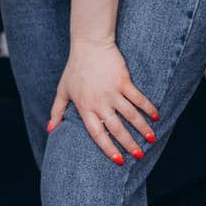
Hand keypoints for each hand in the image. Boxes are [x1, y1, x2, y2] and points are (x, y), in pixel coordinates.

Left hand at [47, 40, 159, 163]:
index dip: (108, 148)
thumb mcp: (62, 90)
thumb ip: (57, 111)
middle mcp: (99, 102)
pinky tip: (155, 117)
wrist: (89, 44)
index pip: (97, 133)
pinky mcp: (124, 81)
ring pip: (131, 116)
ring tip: (151, 139)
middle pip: (117, 128)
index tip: (119, 160)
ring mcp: (112, 91)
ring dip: (142, 129)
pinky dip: (148, 108)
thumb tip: (50, 129)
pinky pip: (138, 98)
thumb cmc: (74, 68)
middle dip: (129, 144)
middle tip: (139, 156)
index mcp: (85, 107)